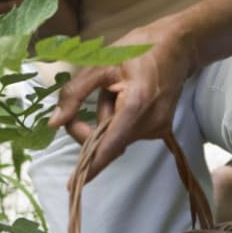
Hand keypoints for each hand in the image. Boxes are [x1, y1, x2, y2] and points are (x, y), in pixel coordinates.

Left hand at [48, 19, 195, 181]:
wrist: (177, 45)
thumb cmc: (137, 49)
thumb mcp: (100, 64)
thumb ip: (75, 94)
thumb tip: (54, 122)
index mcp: (136, 104)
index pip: (109, 145)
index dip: (90, 166)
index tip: (74, 187)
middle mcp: (151, 122)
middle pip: (109, 142)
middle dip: (93, 126)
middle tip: (91, 99)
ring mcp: (159, 127)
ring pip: (118, 138)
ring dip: (108, 119)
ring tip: (118, 89)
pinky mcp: (162, 128)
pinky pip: (130, 133)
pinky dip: (120, 121)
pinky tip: (127, 96)